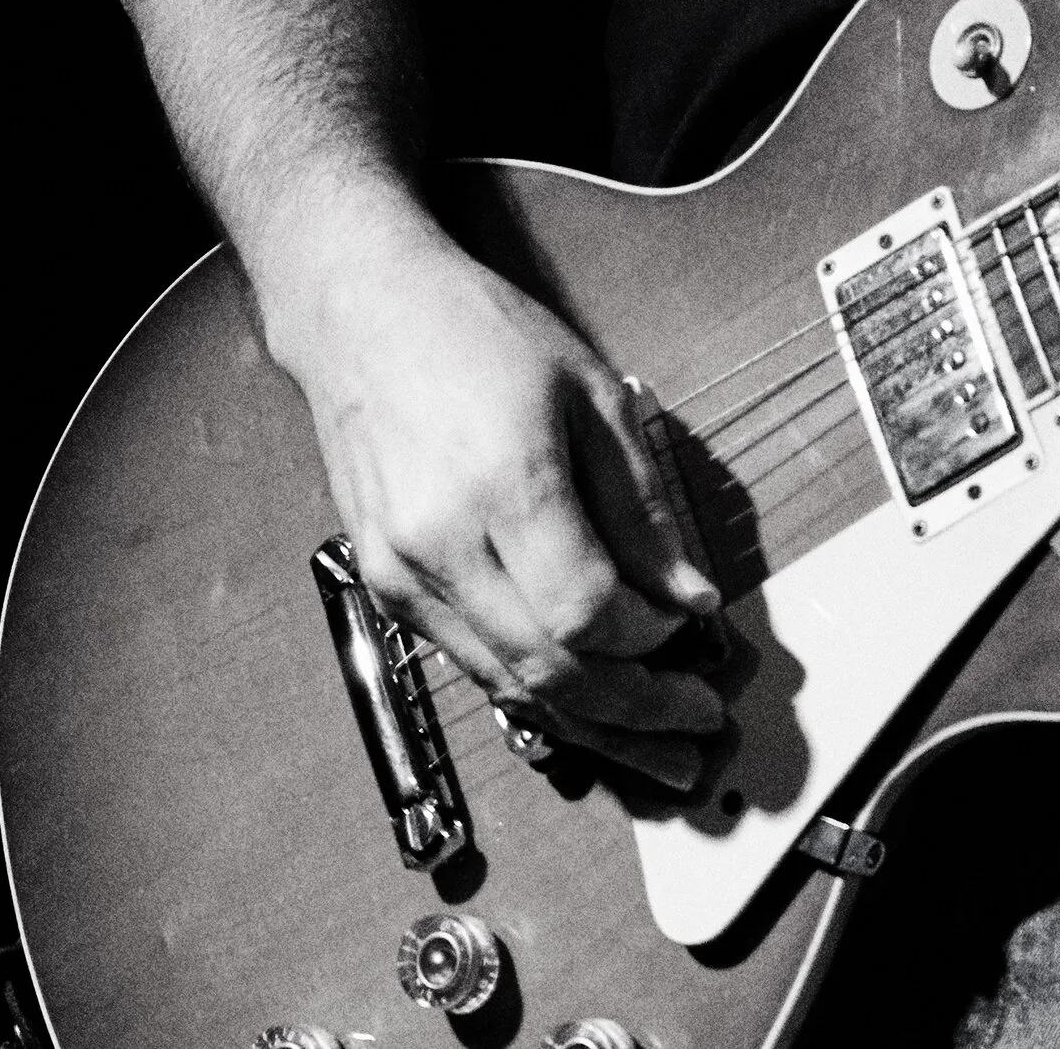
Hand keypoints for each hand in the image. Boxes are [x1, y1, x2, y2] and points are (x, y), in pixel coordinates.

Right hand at [266, 197, 729, 790]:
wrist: (364, 314)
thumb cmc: (479, 335)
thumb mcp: (591, 394)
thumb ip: (639, 504)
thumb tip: (687, 597)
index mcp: (504, 486)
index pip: (588, 613)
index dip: (653, 641)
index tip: (696, 636)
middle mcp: (442, 546)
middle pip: (548, 671)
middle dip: (635, 713)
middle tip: (696, 727)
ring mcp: (402, 576)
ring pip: (506, 685)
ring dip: (589, 725)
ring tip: (655, 744)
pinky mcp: (384, 588)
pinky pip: (470, 663)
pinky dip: (532, 690)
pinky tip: (582, 703)